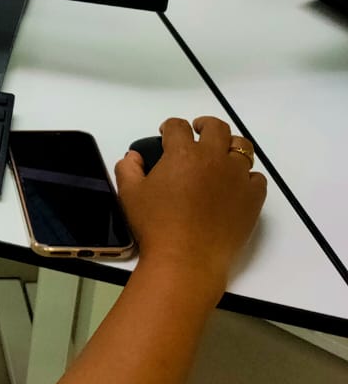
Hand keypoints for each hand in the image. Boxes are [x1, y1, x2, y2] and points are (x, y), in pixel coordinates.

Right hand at [116, 116, 265, 297]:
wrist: (187, 258)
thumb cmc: (155, 225)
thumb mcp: (129, 194)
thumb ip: (127, 169)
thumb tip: (133, 157)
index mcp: (182, 153)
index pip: (178, 126)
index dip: (170, 126)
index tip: (166, 134)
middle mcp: (213, 158)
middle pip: (216, 127)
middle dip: (204, 125)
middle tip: (197, 132)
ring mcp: (237, 177)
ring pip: (242, 147)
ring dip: (230, 146)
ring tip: (221, 156)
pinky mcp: (253, 197)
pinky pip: (256, 177)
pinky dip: (246, 176)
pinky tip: (235, 185)